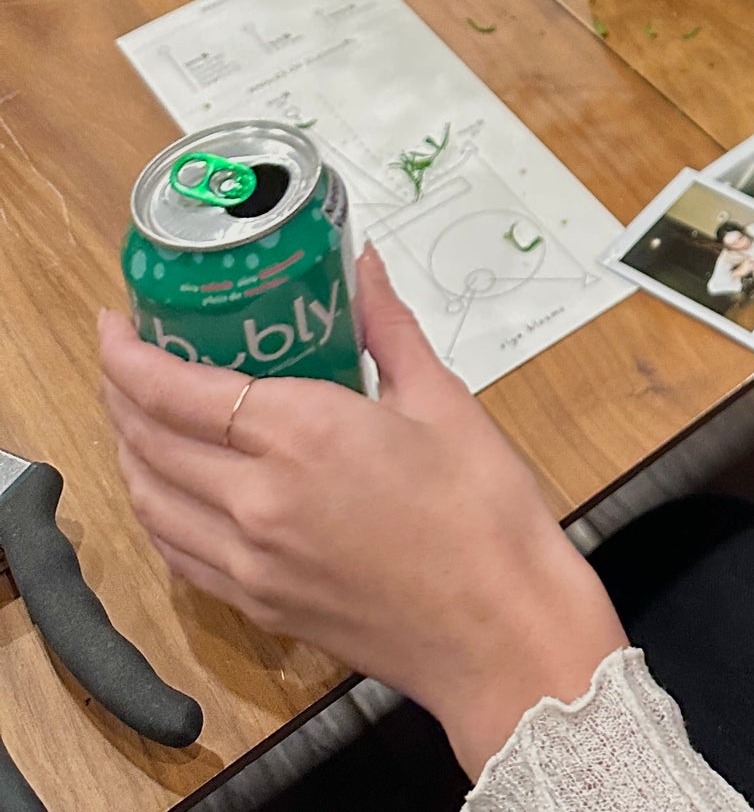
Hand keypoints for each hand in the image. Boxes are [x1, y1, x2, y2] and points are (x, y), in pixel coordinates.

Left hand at [99, 246, 624, 778]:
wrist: (498, 630)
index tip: (113, 323)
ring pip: (151, 500)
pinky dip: (155, 509)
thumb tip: (362, 265)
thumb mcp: (443, 400)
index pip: (179, 390)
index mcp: (302, 434)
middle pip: (151, 441)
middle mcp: (256, 498)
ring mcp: (249, 560)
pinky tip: (167, 486)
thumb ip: (388, 327)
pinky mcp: (257, 603)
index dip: (130, 356)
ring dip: (128, 451)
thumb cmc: (482, 510)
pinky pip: (176, 551)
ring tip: (134, 411)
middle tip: (124, 354)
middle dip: (121, 393)